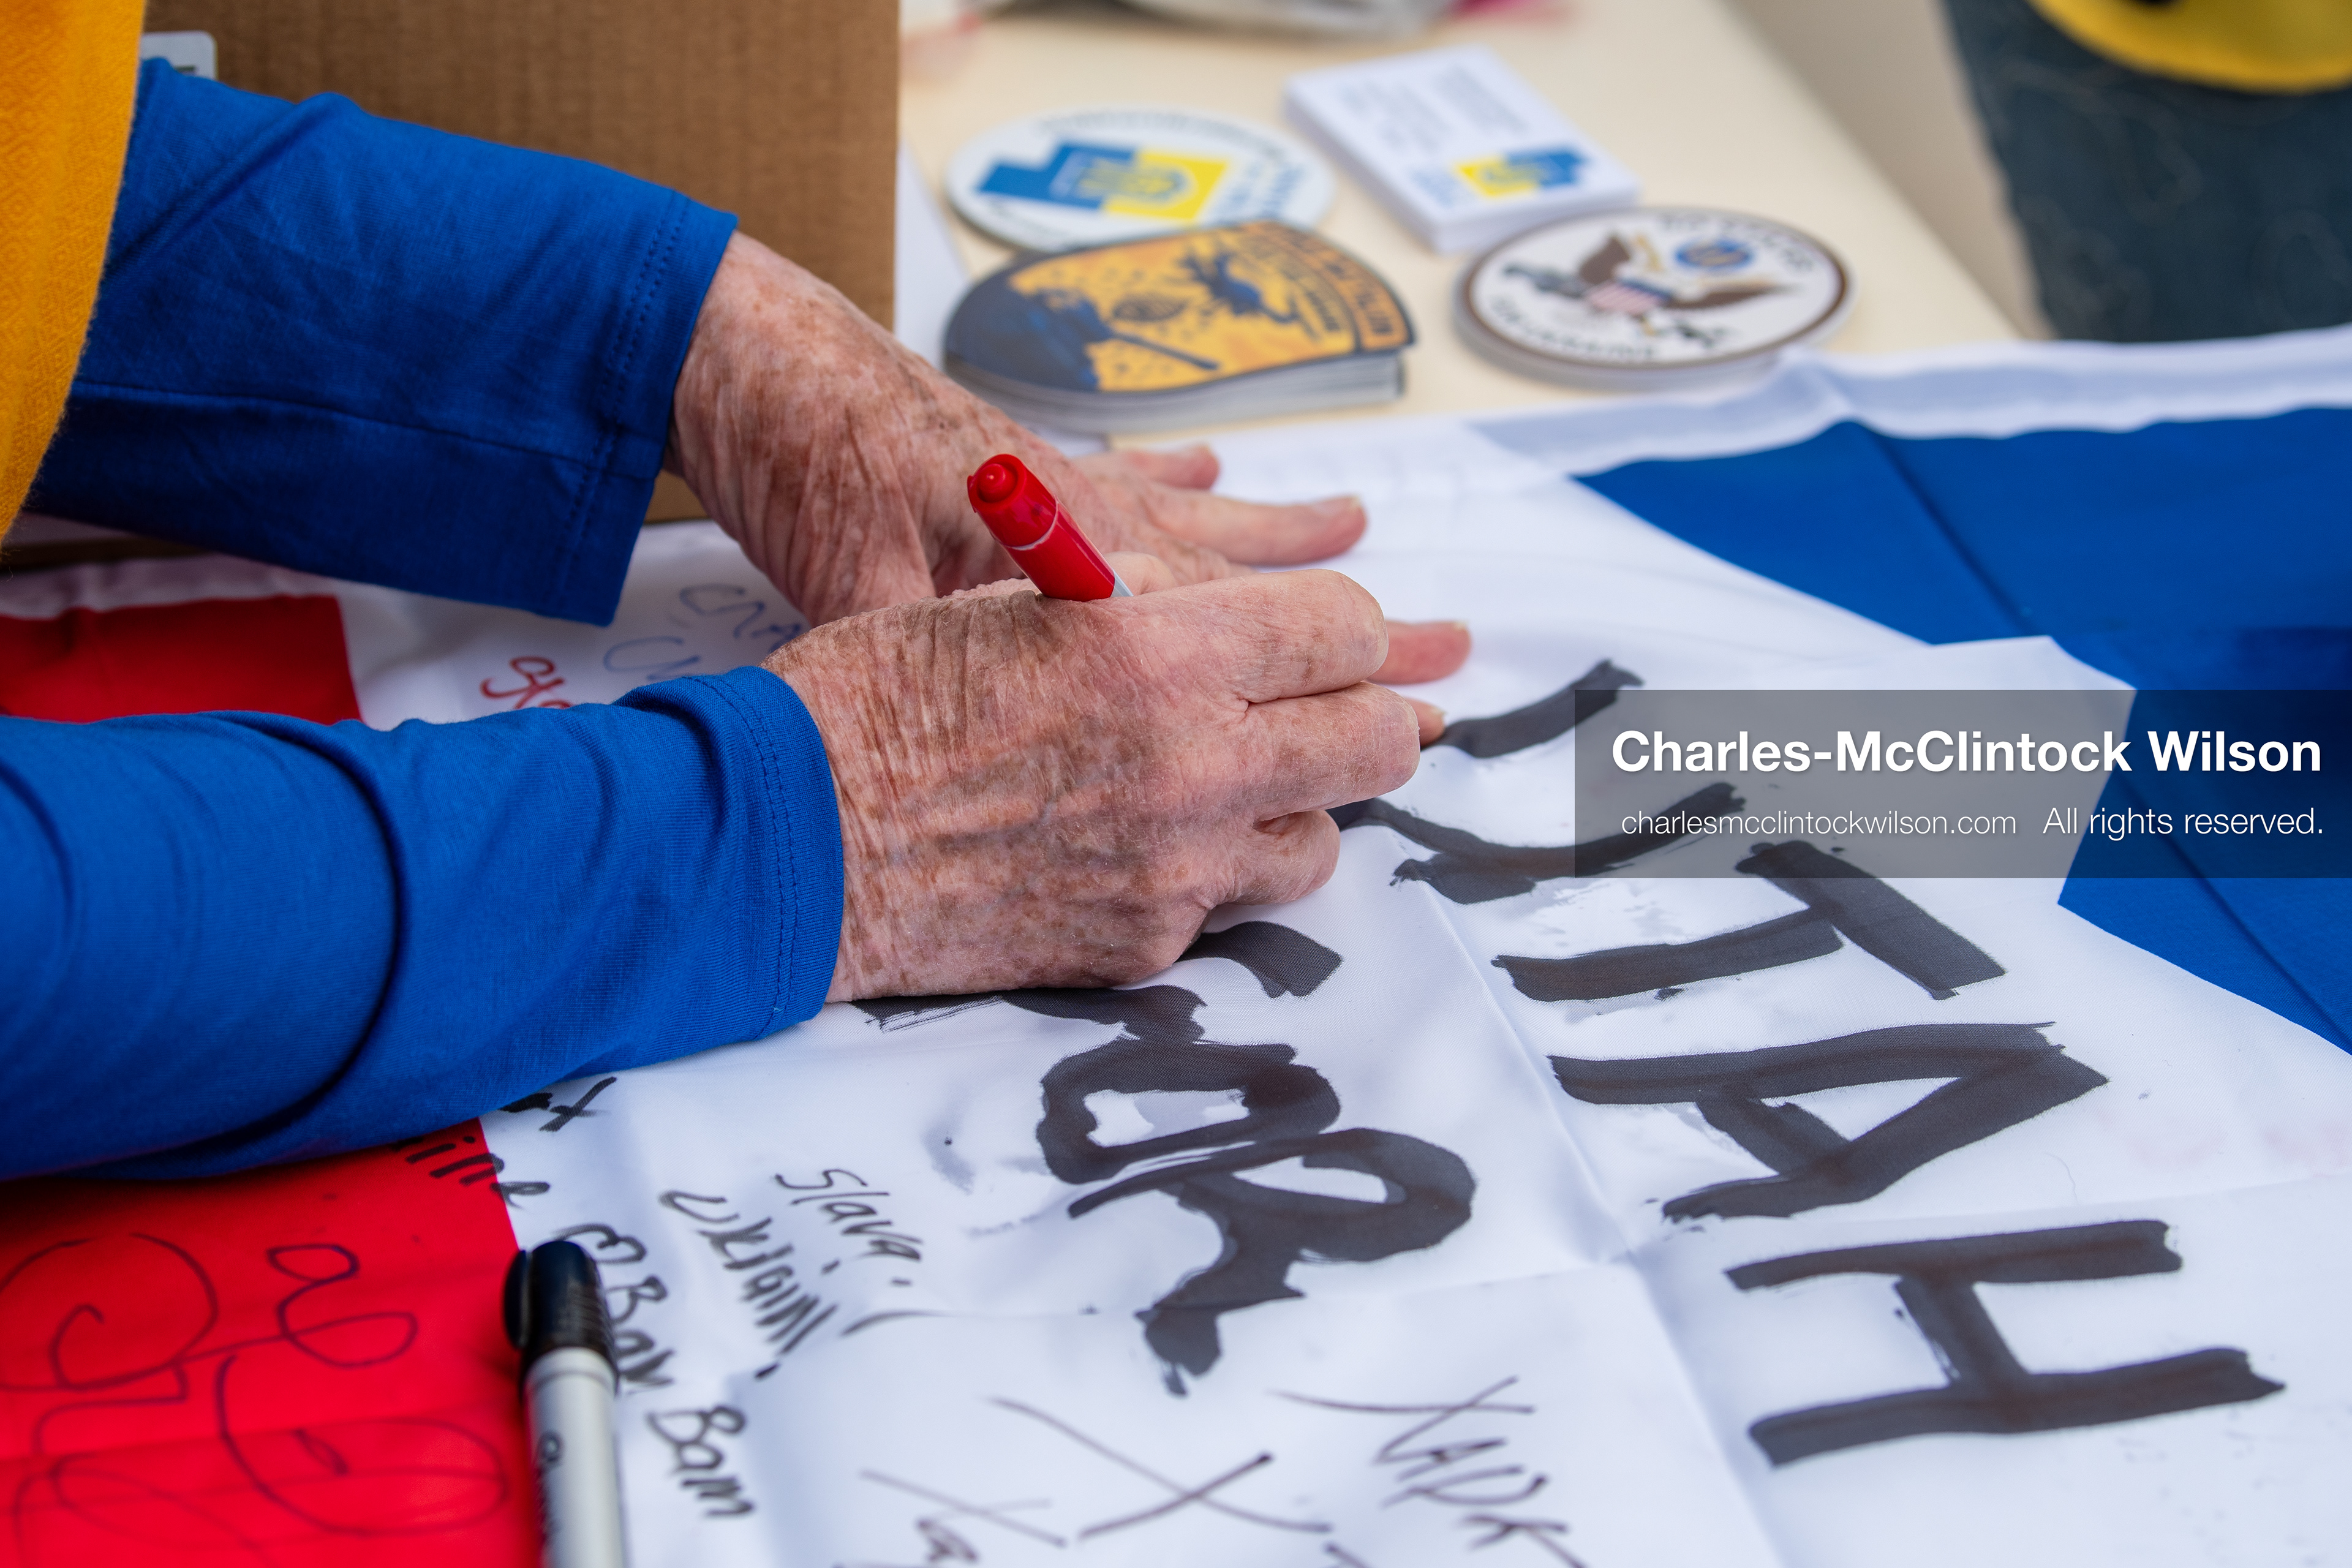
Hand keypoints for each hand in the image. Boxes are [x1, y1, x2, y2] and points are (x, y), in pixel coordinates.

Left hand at [668, 235, 1467, 721]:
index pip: (1244, 639)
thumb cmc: (822, 491)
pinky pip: (1142, 474)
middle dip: (1352, 631)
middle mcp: (1109, 528)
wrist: (773, 374)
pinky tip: (1224, 470)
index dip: (1332, 686)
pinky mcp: (1038, 465)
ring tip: (1366, 532)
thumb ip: (968, 671)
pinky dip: (1190, 479)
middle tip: (1448, 650)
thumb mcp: (880, 611)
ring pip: (1216, 525)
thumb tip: (1033, 744)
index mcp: (1090, 576)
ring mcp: (1080, 490)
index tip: (1412, 713)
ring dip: (1292, 540)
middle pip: (1257, 591)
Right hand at [763, 559, 1416, 999]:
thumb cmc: (878, 698)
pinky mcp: (1144, 944)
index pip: (1344, 628)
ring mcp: (1174, 867)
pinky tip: (1140, 845)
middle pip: (1372, 740)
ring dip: (1289, 804)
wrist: (790, 841)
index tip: (1322, 636)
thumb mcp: (1017, 599)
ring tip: (1222, 783)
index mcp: (1156, 650)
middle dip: (1355, 715)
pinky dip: (1208, 873)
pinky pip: (1231, 905)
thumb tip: (1220, 610)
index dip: (1343, 627)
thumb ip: (1145, 602)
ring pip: (1321, 837)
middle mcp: (1189, 762)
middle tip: (1313, 709)